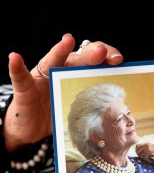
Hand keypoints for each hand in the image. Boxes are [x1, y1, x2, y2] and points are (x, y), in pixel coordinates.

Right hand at [3, 34, 122, 151]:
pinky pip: (20, 78)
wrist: (31, 130)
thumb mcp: (76, 109)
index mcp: (73, 77)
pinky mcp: (24, 90)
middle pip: (75, 58)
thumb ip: (90, 102)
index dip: (104, 59)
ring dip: (59, 52)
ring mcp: (40, 80)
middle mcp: (58, 73)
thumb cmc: (55, 115)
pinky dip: (17, 68)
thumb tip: (118, 103)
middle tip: (102, 52)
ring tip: (67, 42)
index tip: (118, 61)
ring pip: (51, 62)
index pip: (91, 62)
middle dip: (89, 54)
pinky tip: (15, 58)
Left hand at [136, 143, 153, 169]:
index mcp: (146, 144)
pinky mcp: (149, 152)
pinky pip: (145, 158)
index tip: (141, 155)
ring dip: (144, 158)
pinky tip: (152, 160)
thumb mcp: (151, 149)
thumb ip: (145, 150)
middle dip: (139, 155)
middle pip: (137, 150)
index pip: (137, 146)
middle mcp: (146, 145)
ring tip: (149, 159)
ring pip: (140, 155)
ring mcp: (147, 148)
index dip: (137, 151)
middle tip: (144, 158)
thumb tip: (137, 153)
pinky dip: (148, 161)